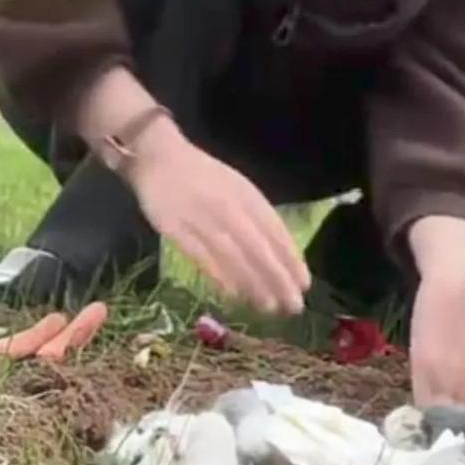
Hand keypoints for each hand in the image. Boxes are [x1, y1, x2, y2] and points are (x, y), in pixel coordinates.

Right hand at [127, 117, 308, 317]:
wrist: (159, 158)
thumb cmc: (203, 177)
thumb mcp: (237, 188)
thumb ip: (256, 217)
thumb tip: (280, 255)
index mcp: (247, 195)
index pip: (275, 230)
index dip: (291, 258)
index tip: (304, 284)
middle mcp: (228, 206)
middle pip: (258, 247)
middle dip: (278, 278)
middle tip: (293, 305)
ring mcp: (201, 218)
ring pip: (233, 255)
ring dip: (253, 283)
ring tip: (268, 307)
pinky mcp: (175, 228)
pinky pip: (201, 256)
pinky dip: (219, 276)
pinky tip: (233, 295)